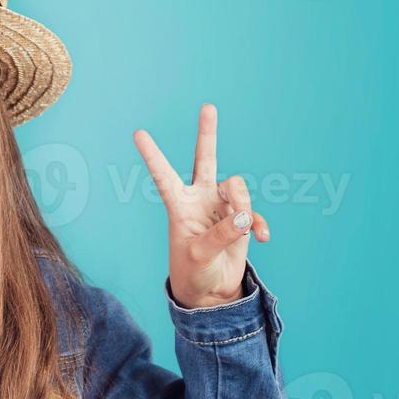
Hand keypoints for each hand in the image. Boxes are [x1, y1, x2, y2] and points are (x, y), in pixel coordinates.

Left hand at [133, 103, 271, 308]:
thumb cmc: (193, 272)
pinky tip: (262, 238)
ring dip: (243, 207)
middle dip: (207, 134)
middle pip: (204, 159)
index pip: (163, 175)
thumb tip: (243, 217)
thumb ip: (220, 234)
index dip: (152, 155)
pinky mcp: (240, 219)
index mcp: (179, 205)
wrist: (210, 291)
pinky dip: (258, 223)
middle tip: (207, 107)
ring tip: (241, 230)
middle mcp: (199, 199)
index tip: (137, 133)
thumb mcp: (199, 255)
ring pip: (237, 188)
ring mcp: (221, 206)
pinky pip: (253, 212)